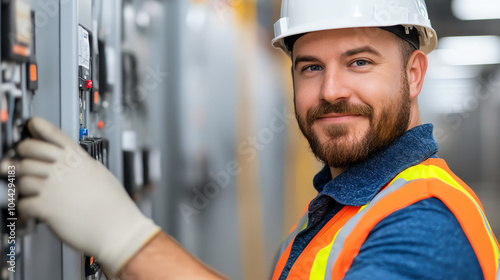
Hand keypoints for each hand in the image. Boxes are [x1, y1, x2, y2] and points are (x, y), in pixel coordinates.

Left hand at [1, 117, 159, 275]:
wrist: (117, 228)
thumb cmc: (114, 206)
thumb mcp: (101, 174)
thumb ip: (82, 164)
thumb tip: (71, 162)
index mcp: (79, 159)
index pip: (54, 135)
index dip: (38, 127)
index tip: (31, 125)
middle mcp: (64, 169)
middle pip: (29, 151)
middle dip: (20, 156)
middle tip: (17, 161)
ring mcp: (53, 187)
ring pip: (21, 177)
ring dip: (20, 186)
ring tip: (27, 192)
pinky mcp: (45, 207)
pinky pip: (22, 203)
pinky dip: (23, 209)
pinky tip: (30, 211)